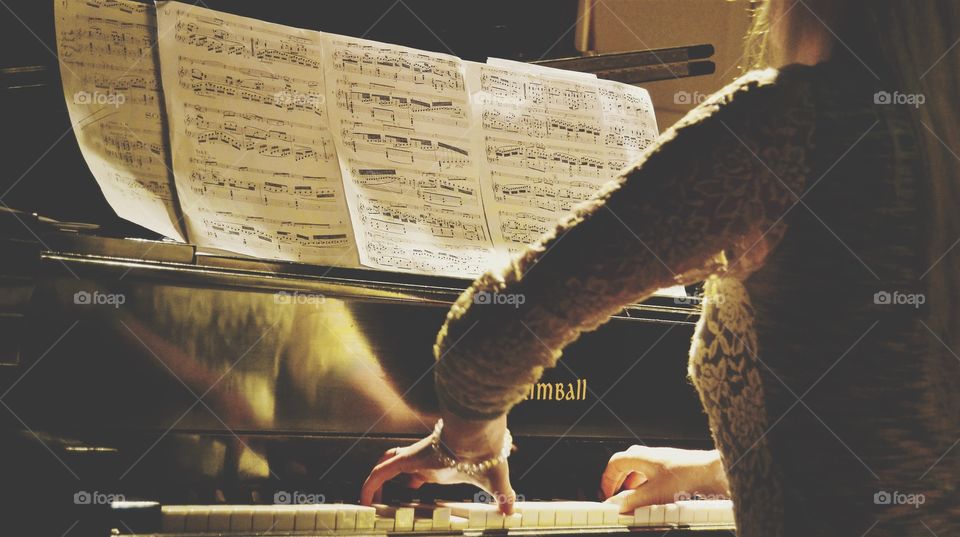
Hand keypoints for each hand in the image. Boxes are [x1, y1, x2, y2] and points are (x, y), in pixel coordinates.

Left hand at [360, 412, 516, 513]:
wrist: (481, 436)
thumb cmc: (488, 455)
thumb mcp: (494, 481)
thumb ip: (502, 495)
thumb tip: (513, 510)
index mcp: (441, 464)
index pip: (421, 468)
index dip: (415, 478)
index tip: (414, 487)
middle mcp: (425, 459)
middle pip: (399, 462)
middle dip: (391, 477)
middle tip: (386, 496)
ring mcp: (414, 457)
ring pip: (385, 464)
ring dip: (376, 481)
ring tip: (371, 502)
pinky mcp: (406, 459)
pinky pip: (380, 474)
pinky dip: (369, 487)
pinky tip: (365, 503)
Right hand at [600, 446, 727, 512]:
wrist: (714, 472)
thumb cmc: (688, 476)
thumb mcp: (654, 494)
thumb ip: (631, 501)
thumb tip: (613, 506)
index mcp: (640, 456)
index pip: (614, 464)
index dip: (607, 481)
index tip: (607, 496)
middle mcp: (649, 455)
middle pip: (624, 465)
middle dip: (617, 482)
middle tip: (615, 497)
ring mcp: (661, 460)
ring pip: (638, 470)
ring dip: (631, 485)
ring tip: (632, 499)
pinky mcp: (672, 468)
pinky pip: (651, 474)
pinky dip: (646, 486)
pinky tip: (653, 497)